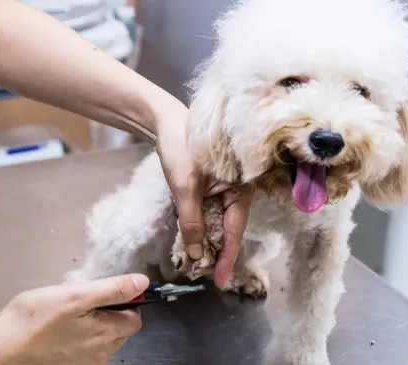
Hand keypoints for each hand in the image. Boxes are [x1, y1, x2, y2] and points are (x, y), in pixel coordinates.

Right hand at [0, 274, 148, 364]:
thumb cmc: (35, 319)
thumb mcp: (76, 295)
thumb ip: (113, 289)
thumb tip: (143, 282)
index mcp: (106, 334)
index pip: (136, 318)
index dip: (128, 302)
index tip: (108, 292)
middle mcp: (101, 354)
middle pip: (122, 330)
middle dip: (112, 313)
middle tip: (86, 301)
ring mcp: (86, 363)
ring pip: (105, 340)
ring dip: (98, 325)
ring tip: (72, 314)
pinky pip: (88, 349)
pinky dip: (84, 337)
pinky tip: (64, 328)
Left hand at [154, 101, 253, 288]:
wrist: (166, 120)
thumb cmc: (180, 147)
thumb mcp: (184, 187)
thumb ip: (192, 222)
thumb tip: (197, 255)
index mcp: (241, 188)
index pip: (235, 231)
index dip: (227, 258)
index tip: (220, 282)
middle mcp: (238, 191)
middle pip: (229, 229)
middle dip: (218, 252)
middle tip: (205, 275)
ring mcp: (227, 189)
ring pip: (220, 223)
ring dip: (209, 242)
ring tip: (199, 264)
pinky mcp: (215, 187)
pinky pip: (212, 213)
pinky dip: (203, 227)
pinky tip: (195, 240)